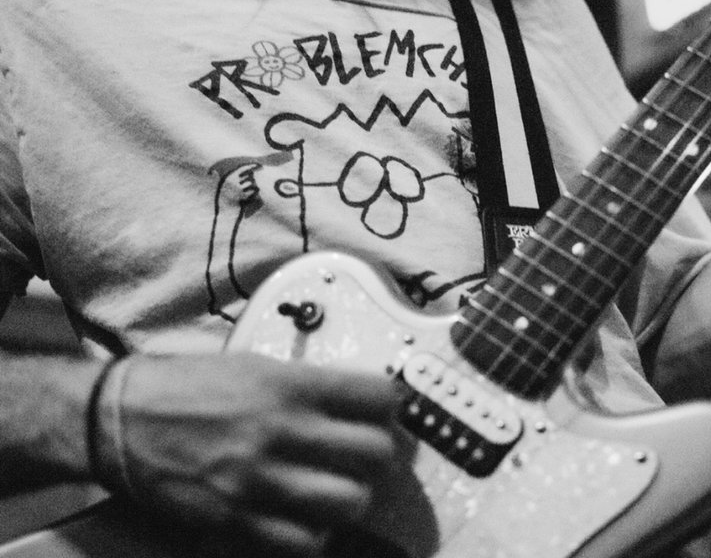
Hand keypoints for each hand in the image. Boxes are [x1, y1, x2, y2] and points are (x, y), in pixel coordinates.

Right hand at [95, 353, 401, 555]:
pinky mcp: (239, 520)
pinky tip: (310, 517)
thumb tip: (356, 398)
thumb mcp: (255, 366)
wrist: (122, 419)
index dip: (392, 403)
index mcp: (290, 385)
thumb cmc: (186, 386)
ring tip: (343, 486)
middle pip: (375, 452)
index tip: (389, 408)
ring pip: (351, 501)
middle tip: (370, 450)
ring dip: (354, 495)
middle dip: (381, 452)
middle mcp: (283, 431)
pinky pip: (305, 540)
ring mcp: (262, 480)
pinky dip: (317, 533)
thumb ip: (307, 383)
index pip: (377, 396)